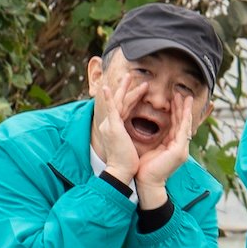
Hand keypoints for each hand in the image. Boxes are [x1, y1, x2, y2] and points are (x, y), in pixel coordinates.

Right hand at [83, 51, 140, 184]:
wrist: (122, 171)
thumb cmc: (127, 161)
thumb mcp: (129, 144)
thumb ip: (129, 135)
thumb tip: (132, 134)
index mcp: (114, 128)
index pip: (123, 109)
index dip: (130, 98)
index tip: (138, 90)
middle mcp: (109, 124)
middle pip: (119, 102)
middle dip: (125, 89)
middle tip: (130, 76)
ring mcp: (109, 125)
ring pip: (116, 102)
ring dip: (121, 89)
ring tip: (127, 76)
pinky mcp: (112, 127)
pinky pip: (111, 109)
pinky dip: (109, 98)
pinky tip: (108, 88)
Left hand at [134, 88, 199, 198]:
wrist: (146, 184)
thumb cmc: (145, 170)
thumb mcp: (151, 151)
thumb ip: (156, 142)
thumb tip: (152, 134)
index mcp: (173, 147)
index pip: (177, 126)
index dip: (177, 113)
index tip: (175, 100)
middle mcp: (180, 147)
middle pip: (183, 123)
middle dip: (182, 108)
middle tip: (181, 94)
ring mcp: (182, 149)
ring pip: (184, 124)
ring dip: (184, 109)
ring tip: (183, 96)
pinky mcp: (179, 150)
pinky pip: (182, 130)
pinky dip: (183, 117)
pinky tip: (182, 107)